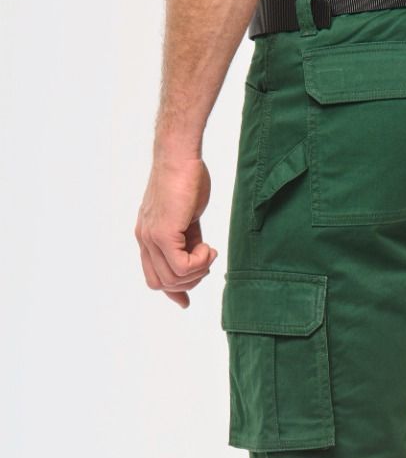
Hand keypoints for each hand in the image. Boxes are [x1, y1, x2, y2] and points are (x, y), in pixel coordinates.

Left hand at [135, 151, 217, 307]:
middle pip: (161, 283)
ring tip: (208, 251)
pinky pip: (182, 266)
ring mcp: (152, 237)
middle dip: (188, 282)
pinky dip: (200, 262)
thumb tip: (197, 268)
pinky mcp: (163, 233)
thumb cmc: (186, 181)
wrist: (180, 157)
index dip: (172, 290)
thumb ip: (187, 245)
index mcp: (147, 237)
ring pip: (173, 278)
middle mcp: (145, 239)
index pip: (153, 277)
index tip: (187, 300)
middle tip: (206, 262)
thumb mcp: (186, 221)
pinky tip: (208, 246)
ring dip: (197, 271)